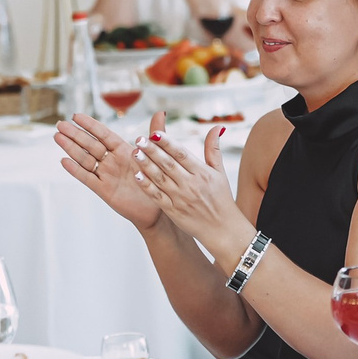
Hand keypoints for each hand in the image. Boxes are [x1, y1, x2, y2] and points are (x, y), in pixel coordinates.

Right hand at [55, 113, 161, 230]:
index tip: (76, 116)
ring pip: (85, 159)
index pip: (104, 134)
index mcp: (124, 150)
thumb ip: (155, 135)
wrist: (157, 209)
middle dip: (75, 134)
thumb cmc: (158, 180)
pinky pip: (87, 178)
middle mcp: (112, 161)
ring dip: (71, 148)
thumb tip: (160, 112)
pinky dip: (75, 170)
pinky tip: (64, 161)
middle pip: (90, 144)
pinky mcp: (103, 190)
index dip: (90, 125)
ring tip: (57, 137)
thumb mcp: (157, 155)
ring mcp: (106, 174)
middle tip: (60, 124)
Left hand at [130, 120, 244, 252]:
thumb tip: (216, 128)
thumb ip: (214, 150)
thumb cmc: (222, 199)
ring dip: (146, 165)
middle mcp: (191, 184)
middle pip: (168, 164)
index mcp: (202, 173)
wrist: (223, 230)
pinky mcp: (173, 211)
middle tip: (139, 139)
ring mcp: (181, 198)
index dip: (168, 143)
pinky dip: (147, 186)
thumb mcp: (220, 173)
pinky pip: (157, 196)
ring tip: (135, 153)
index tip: (155, 133)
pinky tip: (137, 176)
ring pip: (160, 179)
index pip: (182, 154)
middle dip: (153, 151)